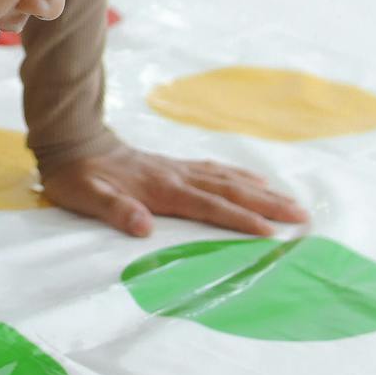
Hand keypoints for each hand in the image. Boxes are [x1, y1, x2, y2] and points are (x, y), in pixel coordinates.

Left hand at [38, 146, 308, 243]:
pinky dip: (240, 177)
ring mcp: (178, 169)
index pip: (209, 206)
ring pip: (229, 179)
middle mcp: (177, 176)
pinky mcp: (175, 166)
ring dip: (262, 192)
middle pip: (230, 191)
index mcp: (161, 189)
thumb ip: (114, 210)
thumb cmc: (78, 177)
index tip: (270, 233)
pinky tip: (256, 182)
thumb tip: (143, 227)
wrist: (73, 141)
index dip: (239, 220)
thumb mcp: (86, 197)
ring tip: (292, 202)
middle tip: (303, 216)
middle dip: (267, 205)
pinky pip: (216, 170)